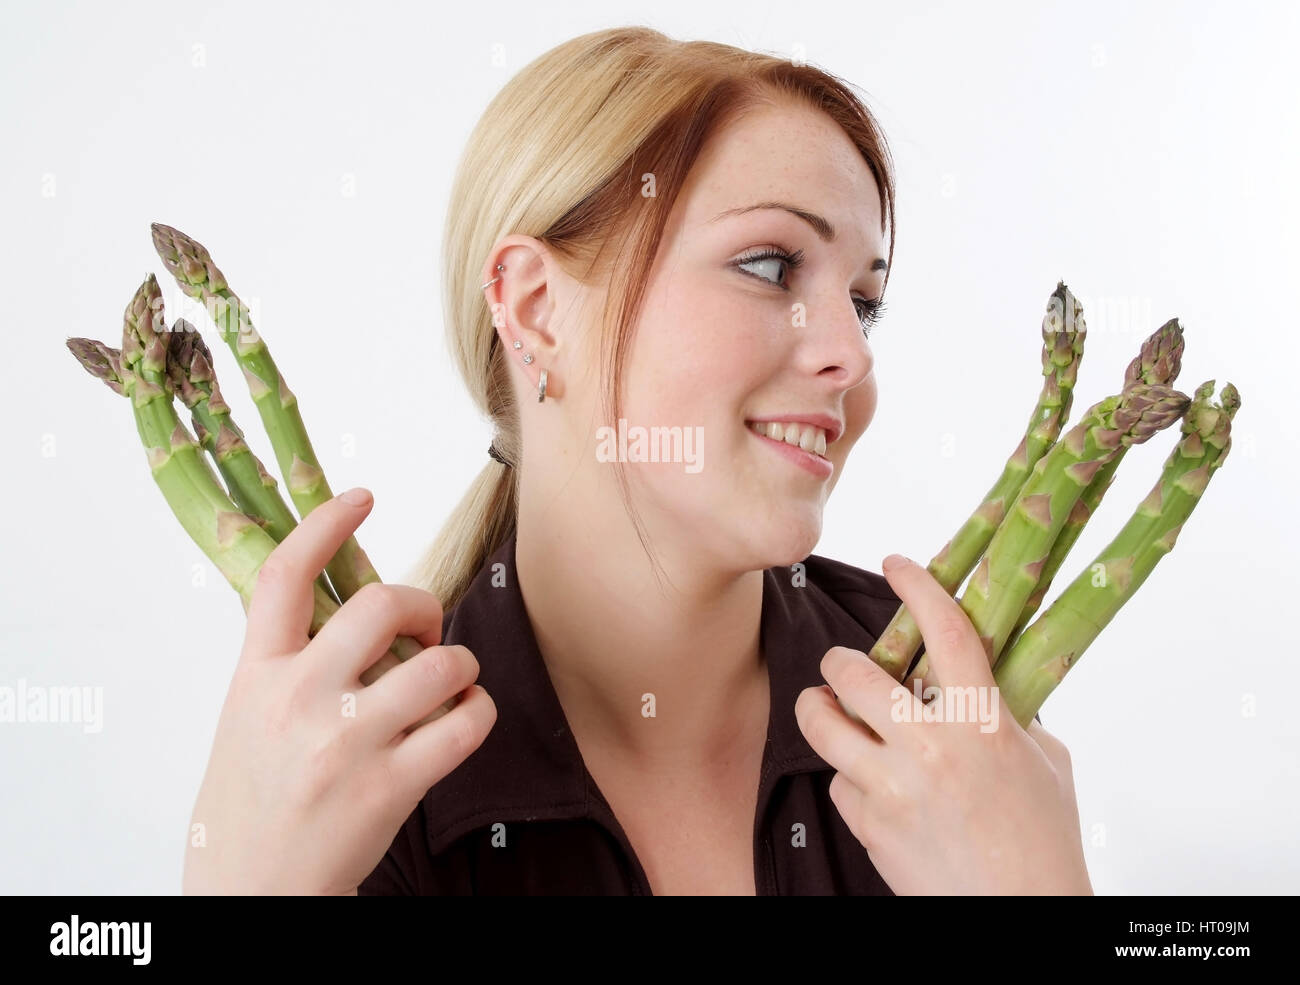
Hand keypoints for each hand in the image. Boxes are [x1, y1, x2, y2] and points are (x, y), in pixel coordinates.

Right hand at [182, 488, 496, 894]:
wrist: (251, 893)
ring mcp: (347, 742)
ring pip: (441, 663)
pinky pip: (466, 723)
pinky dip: (479, 714)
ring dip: (460, 666)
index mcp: (255, 676)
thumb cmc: (252, 805)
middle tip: (426, 631)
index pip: (283, 576)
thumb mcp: (245, 719)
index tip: (361, 497)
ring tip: (449, 686)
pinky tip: (463, 721)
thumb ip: (286, 664)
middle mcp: (299, 700)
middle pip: (383, 604)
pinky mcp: (390, 786)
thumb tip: (343, 608)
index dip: (324, 524)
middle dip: (423, 605)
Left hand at [794, 554, 1092, 894]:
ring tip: (825, 707)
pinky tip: (869, 783)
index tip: (897, 563)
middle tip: (845, 665)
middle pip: (854, 672)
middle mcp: (931, 746)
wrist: (1024, 913)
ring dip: (818, 707)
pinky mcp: (869, 824)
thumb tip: (990, 683)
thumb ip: (1013, 715)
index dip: (917, 584)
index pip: (944, 629)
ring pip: (821, 722)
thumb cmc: (1044, 842)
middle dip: (840, 660)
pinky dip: (847, 777)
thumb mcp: (1046, 763)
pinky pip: (837, 782)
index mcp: (984, 721)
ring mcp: (892, 786)